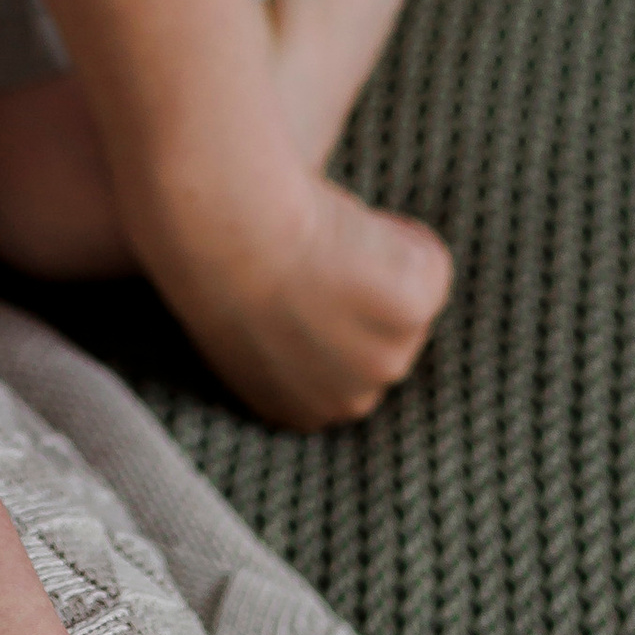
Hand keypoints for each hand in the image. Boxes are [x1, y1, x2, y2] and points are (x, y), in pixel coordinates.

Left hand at [165, 165, 453, 433]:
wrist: (219, 225)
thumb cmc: (208, 254)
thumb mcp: (239, 321)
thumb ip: (285, 340)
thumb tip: (308, 315)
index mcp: (297, 409)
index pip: (345, 371)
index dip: (335, 317)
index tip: (306, 286)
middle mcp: (344, 403)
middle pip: (388, 341)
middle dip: (365, 300)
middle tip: (315, 258)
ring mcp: (382, 362)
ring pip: (412, 302)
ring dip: (380, 266)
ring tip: (322, 243)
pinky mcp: (410, 313)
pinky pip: (427, 261)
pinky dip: (399, 235)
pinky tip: (347, 226)